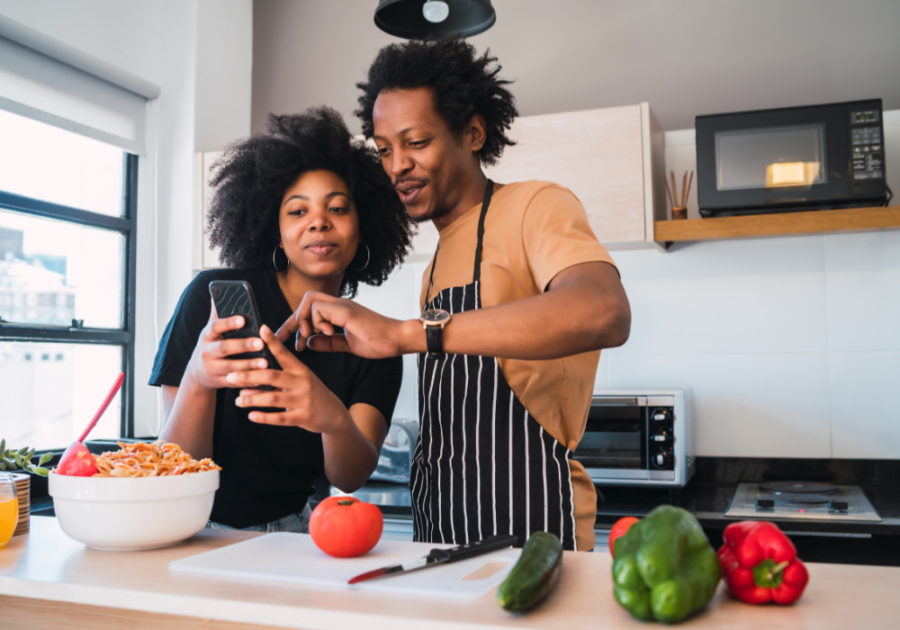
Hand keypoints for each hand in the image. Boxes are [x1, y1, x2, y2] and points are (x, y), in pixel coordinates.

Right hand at [185, 299, 268, 390]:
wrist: (197, 373)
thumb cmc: (210, 345)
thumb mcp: (210, 331)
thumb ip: (216, 314)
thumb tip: (217, 293)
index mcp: (207, 335)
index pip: (216, 326)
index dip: (229, 323)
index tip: (243, 319)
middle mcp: (207, 352)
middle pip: (224, 348)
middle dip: (243, 345)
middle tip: (260, 342)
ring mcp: (212, 368)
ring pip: (231, 367)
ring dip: (249, 366)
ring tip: (265, 362)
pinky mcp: (219, 382)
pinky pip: (234, 382)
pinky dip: (247, 381)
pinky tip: (261, 380)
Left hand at [228, 325, 352, 433]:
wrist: (334, 414)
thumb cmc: (311, 393)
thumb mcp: (300, 379)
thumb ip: (278, 376)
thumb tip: (248, 375)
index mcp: (301, 369)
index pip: (284, 353)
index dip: (273, 341)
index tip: (261, 329)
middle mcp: (303, 382)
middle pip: (272, 376)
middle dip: (249, 376)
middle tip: (231, 376)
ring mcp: (303, 400)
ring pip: (273, 398)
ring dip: (253, 398)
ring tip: (238, 400)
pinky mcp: (303, 417)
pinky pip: (280, 418)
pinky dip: (264, 417)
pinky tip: (251, 415)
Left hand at [275, 291, 412, 358]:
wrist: (398, 339)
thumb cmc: (379, 342)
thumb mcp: (347, 344)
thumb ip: (328, 343)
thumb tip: (309, 342)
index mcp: (339, 312)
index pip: (309, 312)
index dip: (294, 325)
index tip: (285, 341)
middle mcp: (339, 305)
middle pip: (306, 300)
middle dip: (293, 321)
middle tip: (293, 342)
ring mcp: (342, 305)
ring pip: (309, 300)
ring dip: (304, 320)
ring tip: (309, 336)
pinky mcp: (345, 310)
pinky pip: (319, 308)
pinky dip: (316, 322)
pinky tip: (327, 333)